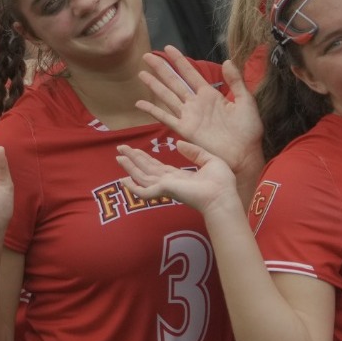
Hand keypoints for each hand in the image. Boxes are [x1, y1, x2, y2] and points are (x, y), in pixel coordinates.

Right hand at [115, 139, 237, 215]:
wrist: (222, 196)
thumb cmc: (221, 182)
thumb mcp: (209, 160)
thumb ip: (194, 152)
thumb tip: (178, 144)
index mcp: (179, 177)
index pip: (157, 167)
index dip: (145, 158)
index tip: (135, 150)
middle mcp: (169, 182)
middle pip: (146, 170)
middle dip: (133, 159)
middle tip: (120, 149)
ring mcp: (165, 187)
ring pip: (142, 176)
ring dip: (130, 167)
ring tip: (118, 157)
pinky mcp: (164, 190)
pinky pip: (144, 191)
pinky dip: (133, 187)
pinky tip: (123, 180)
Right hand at [136, 48, 261, 175]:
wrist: (244, 154)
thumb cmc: (248, 130)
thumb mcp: (246, 101)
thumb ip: (236, 81)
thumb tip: (227, 60)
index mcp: (210, 95)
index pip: (190, 73)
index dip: (179, 61)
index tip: (168, 48)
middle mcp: (195, 103)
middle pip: (174, 81)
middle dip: (161, 68)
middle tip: (147, 56)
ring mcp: (188, 116)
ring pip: (166, 96)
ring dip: (154, 85)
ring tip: (141, 73)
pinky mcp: (184, 130)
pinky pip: (165, 118)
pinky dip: (152, 110)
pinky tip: (140, 104)